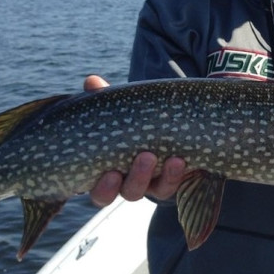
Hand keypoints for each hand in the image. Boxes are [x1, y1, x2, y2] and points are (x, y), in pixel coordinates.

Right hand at [84, 75, 188, 206]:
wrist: (163, 118)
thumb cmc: (127, 119)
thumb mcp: (115, 109)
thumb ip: (103, 99)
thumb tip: (91, 81)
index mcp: (109, 173)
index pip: (102, 192)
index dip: (104, 188)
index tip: (110, 173)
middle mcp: (132, 183)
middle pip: (131, 193)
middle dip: (138, 178)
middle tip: (146, 156)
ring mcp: (157, 182)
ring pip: (160, 190)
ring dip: (166, 176)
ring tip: (173, 158)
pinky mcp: (177, 177)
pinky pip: (179, 182)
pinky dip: (180, 173)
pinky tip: (183, 159)